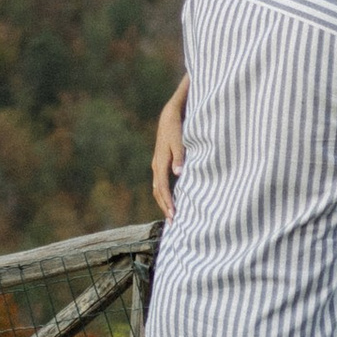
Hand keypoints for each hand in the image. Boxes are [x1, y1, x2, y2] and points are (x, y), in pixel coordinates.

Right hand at [152, 77, 187, 219]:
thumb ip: (179, 156)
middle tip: (173, 223)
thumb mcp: (179, 139)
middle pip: (158, 192)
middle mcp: (157, 165)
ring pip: (159, 188)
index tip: (174, 216)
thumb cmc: (176, 125)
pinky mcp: (163, 162)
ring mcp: (158, 164)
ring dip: (164, 202)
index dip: (168, 203)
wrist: (170, 113)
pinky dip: (166, 193)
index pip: (162, 188)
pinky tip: (174, 198)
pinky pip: (162, 182)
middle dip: (165, 207)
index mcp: (160, 162)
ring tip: (172, 215)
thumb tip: (178, 173)